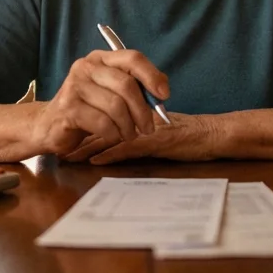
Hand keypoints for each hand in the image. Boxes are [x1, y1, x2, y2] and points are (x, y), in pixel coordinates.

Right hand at [33, 49, 170, 156]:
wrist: (49, 126)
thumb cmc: (87, 110)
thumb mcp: (111, 93)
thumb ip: (134, 87)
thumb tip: (162, 92)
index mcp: (100, 58)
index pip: (132, 58)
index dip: (152, 76)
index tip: (164, 95)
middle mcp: (86, 67)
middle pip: (126, 85)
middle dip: (143, 110)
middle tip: (148, 128)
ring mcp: (74, 86)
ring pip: (116, 106)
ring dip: (128, 126)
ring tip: (129, 135)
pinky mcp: (68, 108)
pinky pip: (103, 123)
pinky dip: (114, 134)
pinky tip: (112, 137)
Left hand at [65, 113, 220, 164]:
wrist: (212, 134)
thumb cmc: (191, 131)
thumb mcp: (162, 125)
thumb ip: (142, 125)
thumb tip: (123, 130)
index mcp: (138, 112)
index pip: (107, 114)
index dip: (87, 124)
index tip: (69, 132)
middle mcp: (138, 118)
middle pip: (102, 125)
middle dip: (79, 137)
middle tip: (60, 146)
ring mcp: (144, 130)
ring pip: (109, 136)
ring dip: (87, 147)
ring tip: (68, 156)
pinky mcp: (153, 143)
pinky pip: (126, 148)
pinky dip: (108, 154)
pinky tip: (93, 160)